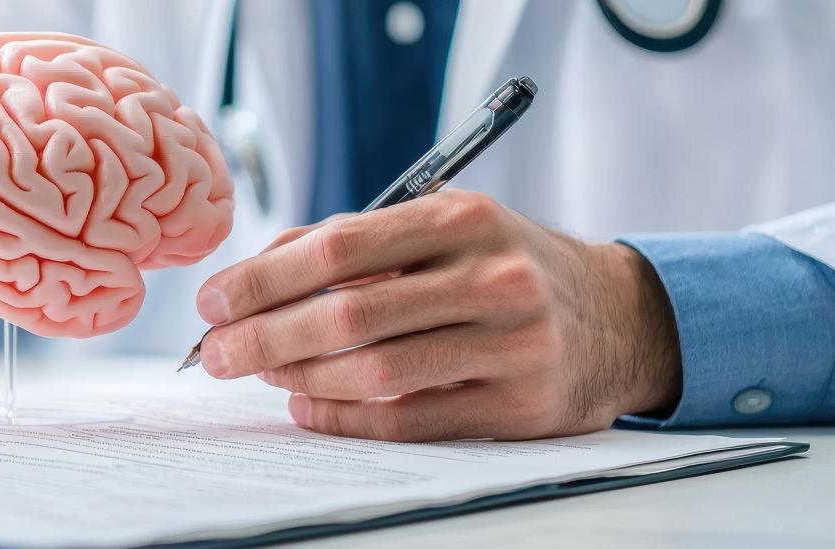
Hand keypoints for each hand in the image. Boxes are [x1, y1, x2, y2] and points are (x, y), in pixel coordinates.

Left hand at [194, 190, 681, 440]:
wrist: (621, 317)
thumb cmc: (507, 267)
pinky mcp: (520, 405)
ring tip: (262, 375)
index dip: (263, 276)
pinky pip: (411, 420)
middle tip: (216, 353)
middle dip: (264, 336)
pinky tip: (309, 408)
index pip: (338, 246)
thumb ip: (356, 242)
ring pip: (376, 370)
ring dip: (301, 379)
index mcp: (461, 220)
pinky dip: (346, 418)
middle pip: (348, 313)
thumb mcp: (445, 229)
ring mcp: (511, 344)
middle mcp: (491, 277)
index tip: (213, 300)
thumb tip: (255, 269)